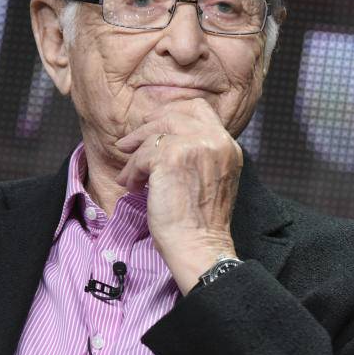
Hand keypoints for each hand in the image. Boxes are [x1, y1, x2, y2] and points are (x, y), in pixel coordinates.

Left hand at [114, 99, 240, 293]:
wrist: (199, 246)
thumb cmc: (200, 222)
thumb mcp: (210, 178)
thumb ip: (197, 154)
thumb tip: (161, 138)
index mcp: (227, 145)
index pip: (199, 108)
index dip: (172, 111)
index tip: (152, 123)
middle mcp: (215, 140)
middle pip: (172, 116)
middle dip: (145, 129)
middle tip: (126, 144)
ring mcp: (194, 146)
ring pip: (153, 136)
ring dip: (135, 156)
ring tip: (129, 177)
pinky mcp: (171, 157)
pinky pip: (141, 155)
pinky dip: (132, 172)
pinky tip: (133, 187)